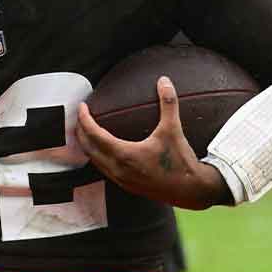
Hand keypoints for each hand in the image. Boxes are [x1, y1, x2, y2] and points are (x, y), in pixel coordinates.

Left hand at [75, 76, 229, 209]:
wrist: (191, 190)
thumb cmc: (181, 161)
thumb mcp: (173, 129)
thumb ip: (168, 103)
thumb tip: (164, 81)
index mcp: (124, 154)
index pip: (94, 134)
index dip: (84, 119)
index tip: (82, 106)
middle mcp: (118, 169)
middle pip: (88, 148)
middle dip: (80, 131)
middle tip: (80, 116)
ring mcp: (121, 179)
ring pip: (94, 161)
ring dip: (87, 145)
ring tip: (87, 131)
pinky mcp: (126, 185)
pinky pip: (103, 169)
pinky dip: (97, 156)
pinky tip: (103, 149)